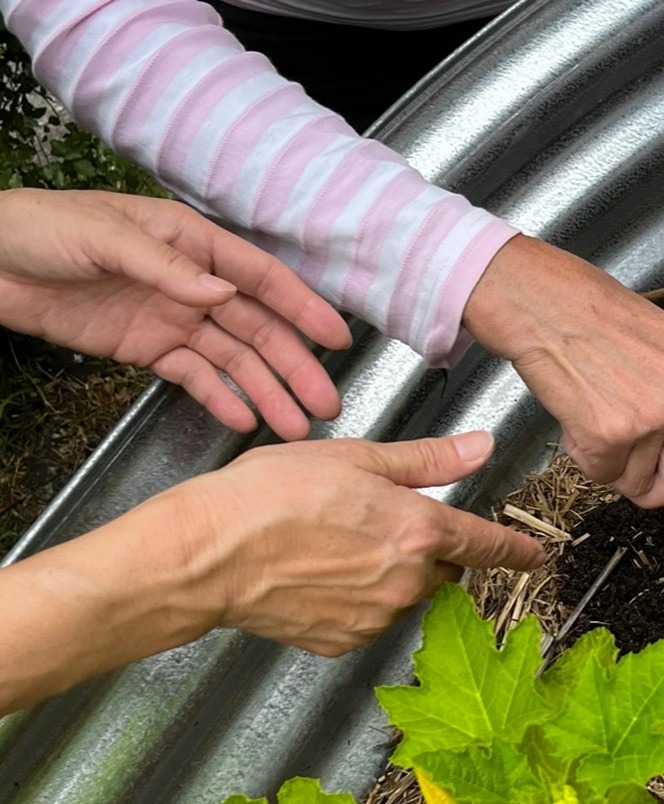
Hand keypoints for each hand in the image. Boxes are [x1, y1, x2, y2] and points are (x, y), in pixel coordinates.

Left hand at [0, 188, 351, 440]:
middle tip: (325, 403)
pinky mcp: (147, 348)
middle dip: (294, 366)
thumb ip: (165, 266)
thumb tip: (222, 292)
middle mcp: (191, 283)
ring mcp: (172, 318)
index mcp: (190, 244)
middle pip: (257, 328)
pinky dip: (219, 398)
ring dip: (265, 391)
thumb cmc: (38, 228)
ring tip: (294, 426)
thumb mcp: (102, 236)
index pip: (260, 278)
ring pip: (233, 359)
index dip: (302, 308)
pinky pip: (192, 377)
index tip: (337, 339)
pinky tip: (243, 419)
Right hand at [0, 431, 543, 710]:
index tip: (534, 555)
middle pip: (444, 569)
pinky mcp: (343, 642)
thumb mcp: (355, 458)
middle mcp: (408, 581)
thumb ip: (427, 460)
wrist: (205, 555)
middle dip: (429, 550)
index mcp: (419, 530)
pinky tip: (319, 576)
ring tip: (335, 544)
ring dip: (391, 575)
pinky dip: (357, 601)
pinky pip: (369, 619)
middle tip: (378, 523)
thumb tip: (480, 447)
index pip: (488, 545)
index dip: (515, 549)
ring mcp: (376, 618)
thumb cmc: (269, 496)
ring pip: (406, 595)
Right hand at [461, 235, 663, 518]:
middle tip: (635, 475)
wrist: (542, 300)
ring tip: (594, 418)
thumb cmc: (589, 313)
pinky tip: (577, 420)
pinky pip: (603, 475)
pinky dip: (585, 458)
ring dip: (613, 466)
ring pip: (639, 483)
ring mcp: (653, 415)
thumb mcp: (660, 344)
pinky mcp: (611, 434)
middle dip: (658, 490)